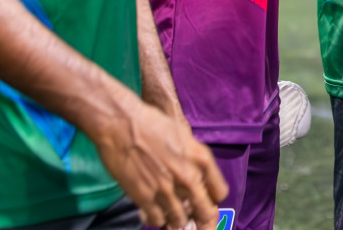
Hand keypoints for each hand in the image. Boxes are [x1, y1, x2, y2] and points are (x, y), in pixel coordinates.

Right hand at [89, 93, 227, 228]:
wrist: (123, 124)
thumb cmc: (152, 123)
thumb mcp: (184, 136)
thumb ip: (193, 159)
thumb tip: (196, 177)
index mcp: (201, 158)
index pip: (220, 192)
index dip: (213, 199)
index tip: (207, 199)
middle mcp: (188, 176)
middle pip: (205, 212)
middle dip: (202, 219)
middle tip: (193, 217)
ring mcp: (166, 190)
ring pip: (180, 221)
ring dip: (177, 220)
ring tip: (171, 212)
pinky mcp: (144, 198)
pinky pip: (157, 221)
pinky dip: (157, 219)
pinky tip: (153, 211)